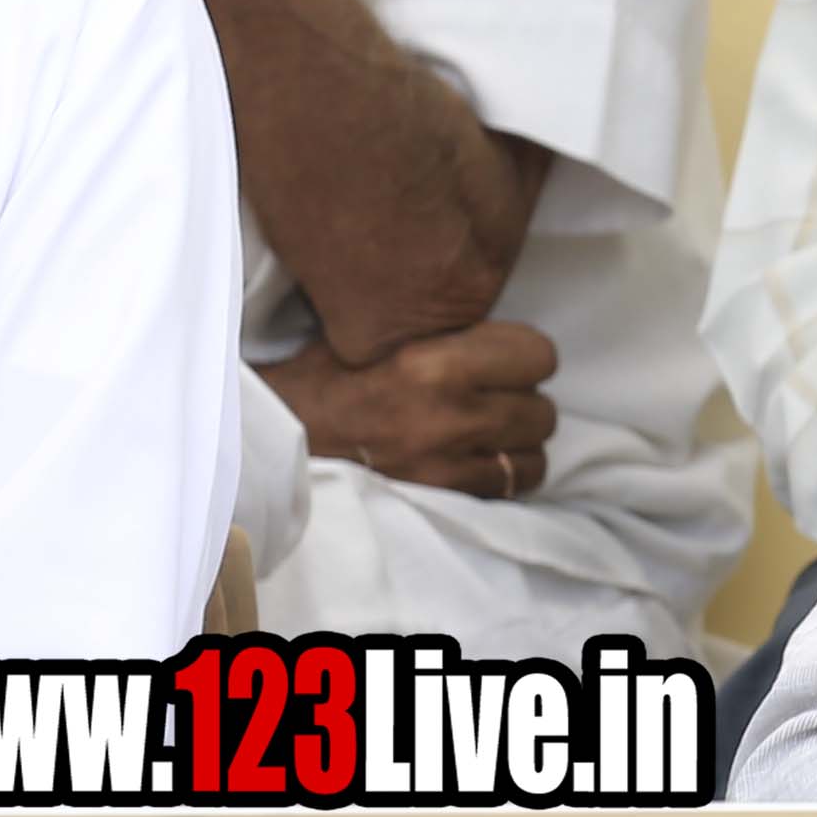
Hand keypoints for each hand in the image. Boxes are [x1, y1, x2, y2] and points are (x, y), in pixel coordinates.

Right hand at [260, 322, 558, 498]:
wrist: (276, 443)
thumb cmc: (324, 380)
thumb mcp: (377, 334)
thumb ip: (442, 330)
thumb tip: (495, 316)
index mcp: (432, 363)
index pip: (538, 355)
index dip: (522, 357)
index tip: (502, 361)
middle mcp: (447, 416)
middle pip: (541, 410)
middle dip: (519, 403)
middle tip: (488, 400)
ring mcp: (446, 465)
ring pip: (533, 456)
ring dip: (514, 445)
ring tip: (480, 434)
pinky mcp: (441, 500)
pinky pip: (510, 488)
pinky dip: (500, 475)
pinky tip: (471, 460)